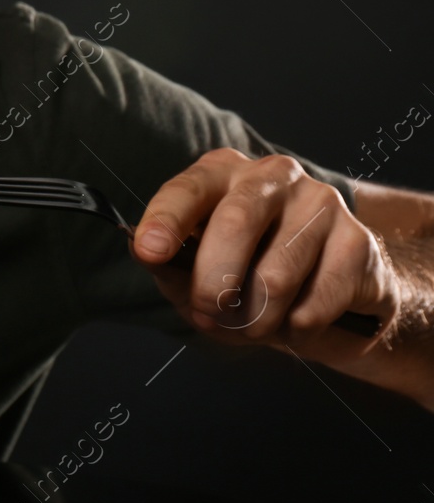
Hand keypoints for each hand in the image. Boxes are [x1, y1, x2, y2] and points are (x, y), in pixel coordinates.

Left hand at [133, 148, 399, 365]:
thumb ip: (169, 263)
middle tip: (208, 315)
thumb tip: (146, 253)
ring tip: (253, 325)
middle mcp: (272, 175)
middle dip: (212, 285)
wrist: (330, 286)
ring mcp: (320, 202)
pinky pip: (315, 303)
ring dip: (255, 320)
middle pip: (235, 225)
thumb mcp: (197, 267)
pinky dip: (295, 329)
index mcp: (222, 173)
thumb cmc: (246, 270)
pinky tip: (295, 320)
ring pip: (275, 277)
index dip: (166, 220)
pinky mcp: (357, 240)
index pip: (189, 190)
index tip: (149, 251)